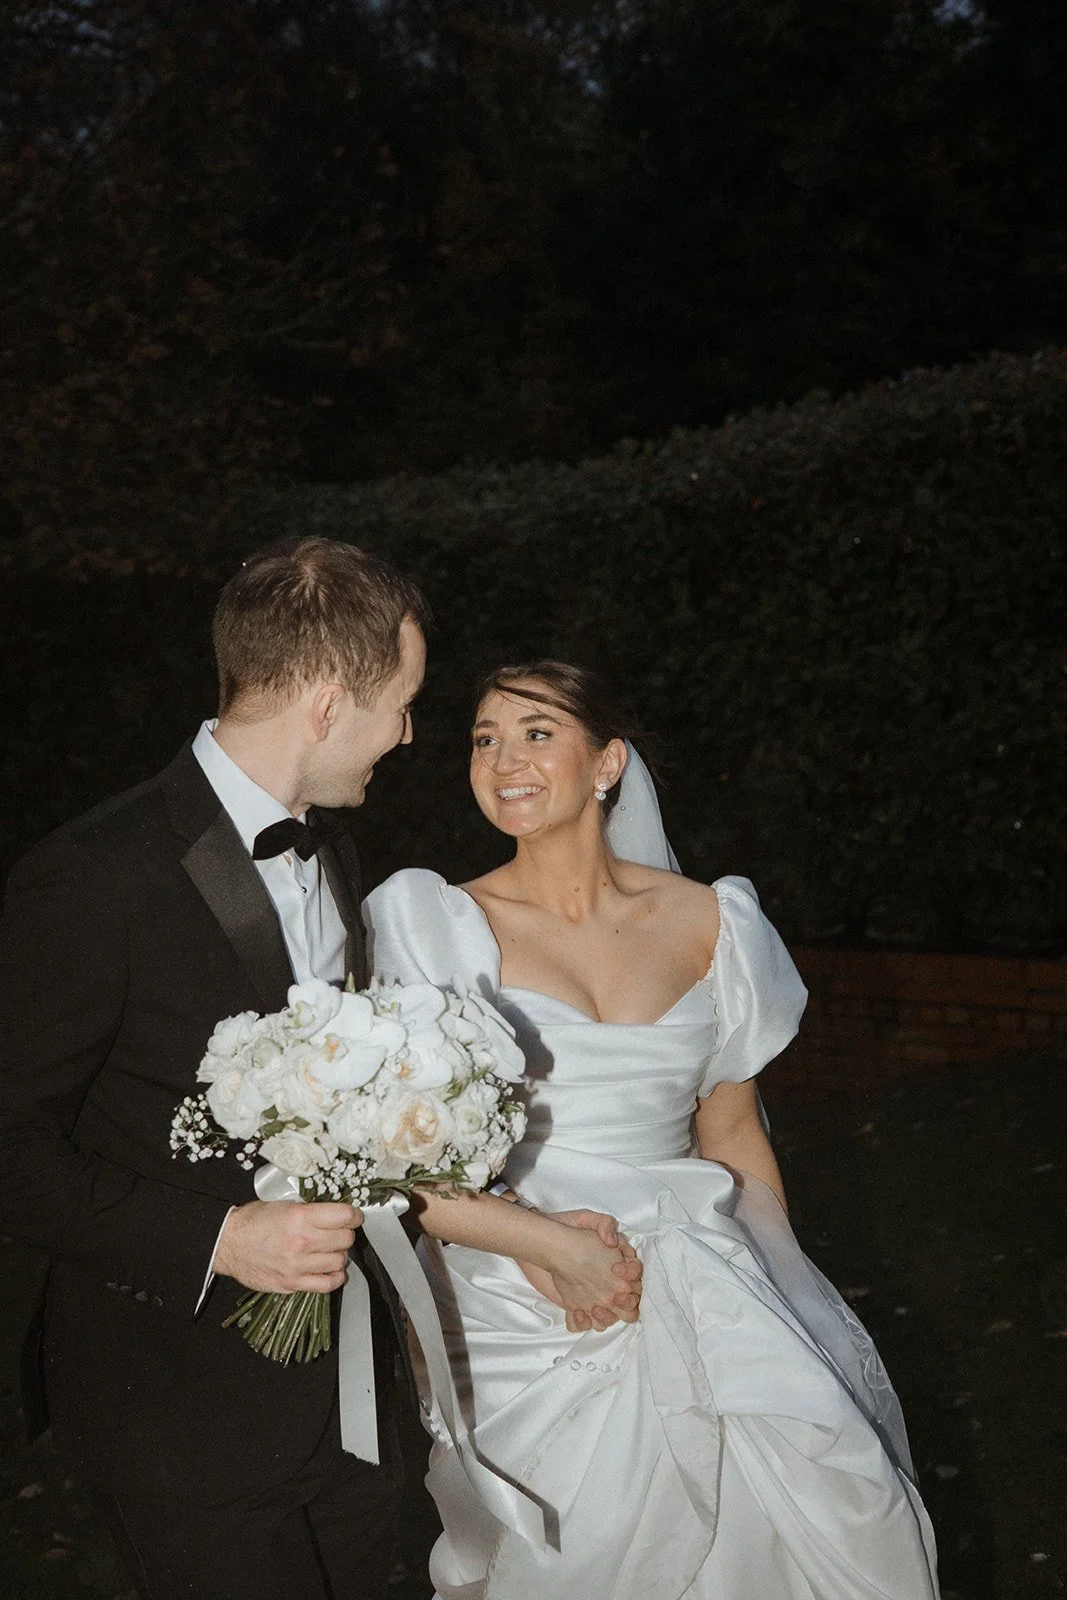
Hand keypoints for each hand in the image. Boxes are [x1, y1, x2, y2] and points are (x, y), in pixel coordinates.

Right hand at [213, 1200, 362, 1293]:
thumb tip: (335, 1215)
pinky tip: (329, 1269)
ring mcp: (298, 1265)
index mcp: (300, 1217)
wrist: (227, 1244)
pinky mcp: (292, 1283)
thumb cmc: (252, 1222)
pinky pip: (327, 1284)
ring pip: (340, 1262)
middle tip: (339, 1232)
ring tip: (330, 1250)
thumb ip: (311, 1211)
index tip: (353, 1217)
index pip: (345, 1216)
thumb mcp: (284, 1205)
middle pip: (346, 1239)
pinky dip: (334, 1277)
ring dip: (339, 1255)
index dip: (354, 1215)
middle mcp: (302, 1242)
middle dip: (346, 1234)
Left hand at [519, 1211, 642, 1332]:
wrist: (540, 1243)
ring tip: (592, 1308)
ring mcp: (594, 1296)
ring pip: (611, 1318)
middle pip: (630, 1303)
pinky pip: (586, 1323)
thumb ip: (604, 1223)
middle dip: (627, 1303)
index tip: (615, 1268)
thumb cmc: (564, 1229)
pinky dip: (583, 1323)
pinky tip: (574, 1312)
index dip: (632, 1273)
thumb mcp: (585, 1218)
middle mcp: (610, 1282)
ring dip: (606, 1318)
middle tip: (613, 1297)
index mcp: (618, 1262)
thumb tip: (613, 1241)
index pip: (637, 1274)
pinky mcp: (577, 1305)